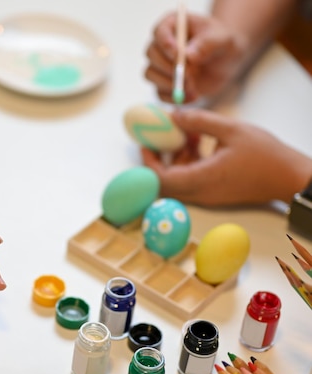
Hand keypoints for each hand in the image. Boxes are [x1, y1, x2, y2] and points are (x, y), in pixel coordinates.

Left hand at [140, 108, 311, 205]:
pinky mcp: (213, 192)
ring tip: (186, 132)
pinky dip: (187, 161)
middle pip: (163, 181)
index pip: (159, 178)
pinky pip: (190, 179)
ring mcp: (206, 195)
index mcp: (202, 179)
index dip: (148, 160)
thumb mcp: (231, 130)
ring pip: (176, 180)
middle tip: (159, 136)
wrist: (290, 178)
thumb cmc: (267, 156)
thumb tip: (173, 114)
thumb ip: (199, 121)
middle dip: (158, 158)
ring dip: (174, 157)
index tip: (146, 141)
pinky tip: (198, 140)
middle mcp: (200, 192)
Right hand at [145, 11, 245, 103]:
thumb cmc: (222, 44)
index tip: (178, 54)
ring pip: (150, 74)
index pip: (159, 31)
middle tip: (189, 75)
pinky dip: (172, 98)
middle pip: (151, 54)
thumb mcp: (222, 39)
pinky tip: (191, 97)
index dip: (165, 43)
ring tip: (193, 88)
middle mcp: (161, 44)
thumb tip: (188, 56)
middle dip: (169, 67)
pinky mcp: (163, 83)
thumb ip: (207, 44)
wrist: (225, 62)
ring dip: (170, 84)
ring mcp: (160, 65)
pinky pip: (158, 92)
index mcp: (173, 25)